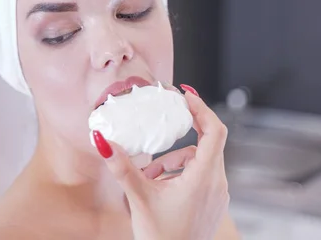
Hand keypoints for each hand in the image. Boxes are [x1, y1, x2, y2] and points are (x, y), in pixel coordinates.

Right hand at [92, 85, 229, 239]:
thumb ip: (122, 167)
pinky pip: (200, 176)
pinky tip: (159, 186)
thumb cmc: (163, 239)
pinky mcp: (212, 203)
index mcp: (204, 179)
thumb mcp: (139, 199)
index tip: (185, 95)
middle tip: (168, 117)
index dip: (202, 108)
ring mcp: (217, 195)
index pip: (215, 131)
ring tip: (149, 173)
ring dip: (176, 158)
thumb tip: (103, 141)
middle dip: (184, 132)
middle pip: (208, 142)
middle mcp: (217, 184)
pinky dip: (181, 172)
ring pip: (200, 161)